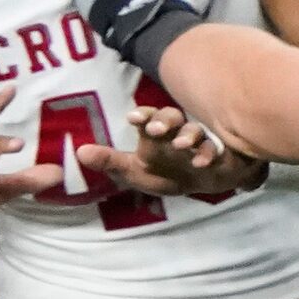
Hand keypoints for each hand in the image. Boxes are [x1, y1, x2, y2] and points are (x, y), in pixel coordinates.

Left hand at [76, 101, 267, 197]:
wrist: (206, 183)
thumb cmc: (168, 173)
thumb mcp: (135, 171)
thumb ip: (110, 162)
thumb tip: (79, 152)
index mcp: (157, 133)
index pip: (149, 117)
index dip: (142, 116)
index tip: (132, 118)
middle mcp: (177, 132)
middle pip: (172, 117)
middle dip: (165, 120)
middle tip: (156, 128)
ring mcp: (199, 142)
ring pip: (195, 131)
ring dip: (189, 134)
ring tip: (182, 143)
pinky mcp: (219, 154)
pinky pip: (215, 150)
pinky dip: (209, 154)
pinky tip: (202, 162)